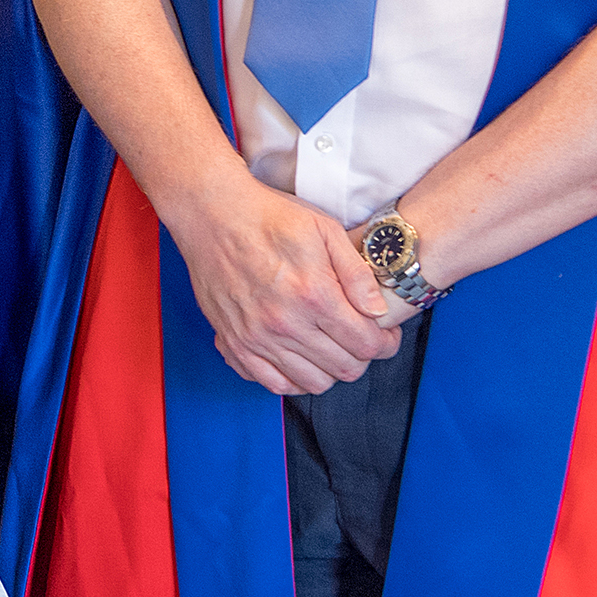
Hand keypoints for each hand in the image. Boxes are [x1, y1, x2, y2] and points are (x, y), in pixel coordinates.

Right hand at [162, 171, 397, 394]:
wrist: (211, 213)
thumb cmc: (266, 216)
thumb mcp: (324, 230)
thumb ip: (357, 274)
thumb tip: (377, 311)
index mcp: (314, 294)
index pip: (367, 344)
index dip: (386, 344)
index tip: (384, 336)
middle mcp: (285, 323)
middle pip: (344, 369)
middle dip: (362, 357)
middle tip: (359, 338)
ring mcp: (257, 337)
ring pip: (313, 383)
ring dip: (330, 370)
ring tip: (329, 347)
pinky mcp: (234, 342)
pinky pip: (273, 383)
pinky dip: (294, 379)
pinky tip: (299, 358)